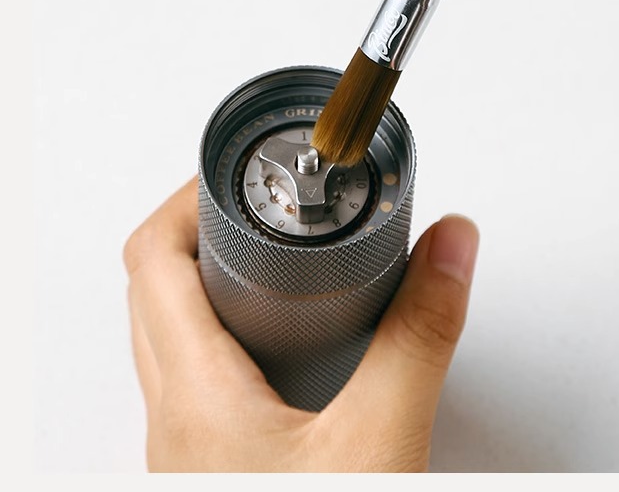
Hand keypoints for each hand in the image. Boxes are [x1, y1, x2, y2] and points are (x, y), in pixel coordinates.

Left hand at [123, 177, 478, 471]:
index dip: (184, 198)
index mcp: (193, 396)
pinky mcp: (209, 477)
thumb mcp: (381, 443)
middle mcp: (173, 422)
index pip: (151, 259)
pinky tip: (280, 354)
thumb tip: (450, 246)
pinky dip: (224, 341)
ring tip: (264, 263)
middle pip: (152, 292)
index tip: (229, 174)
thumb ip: (420, 334)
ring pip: (168, 341)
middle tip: (250, 205)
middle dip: (197, 232)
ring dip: (205, 288)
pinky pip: (193, 385)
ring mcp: (184, 454)